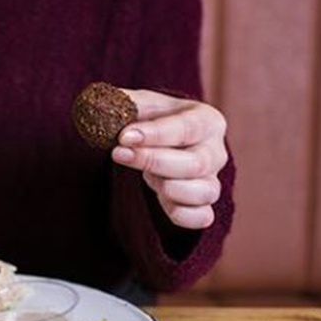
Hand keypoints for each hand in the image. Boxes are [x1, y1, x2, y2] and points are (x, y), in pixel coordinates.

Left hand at [112, 89, 227, 228]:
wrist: (163, 147)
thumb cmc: (155, 122)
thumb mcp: (143, 105)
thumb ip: (126, 102)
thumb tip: (105, 103)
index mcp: (207, 121)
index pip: (187, 128)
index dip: (155, 134)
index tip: (124, 136)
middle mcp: (216, 152)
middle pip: (195, 163)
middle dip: (152, 160)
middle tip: (118, 153)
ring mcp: (212, 181)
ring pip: (203, 192)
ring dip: (168, 187)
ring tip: (146, 176)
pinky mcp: (204, 207)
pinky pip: (202, 218)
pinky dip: (181, 214)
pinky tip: (160, 199)